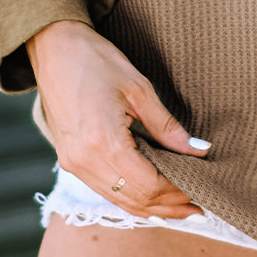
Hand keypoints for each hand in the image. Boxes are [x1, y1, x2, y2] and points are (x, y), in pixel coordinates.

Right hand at [26, 19, 209, 219]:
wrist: (54, 48)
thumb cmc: (96, 60)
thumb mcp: (138, 88)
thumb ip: (167, 126)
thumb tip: (198, 150)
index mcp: (103, 142)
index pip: (149, 185)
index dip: (178, 192)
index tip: (203, 189)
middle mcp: (85, 162)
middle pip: (134, 200)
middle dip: (169, 207)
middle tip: (200, 208)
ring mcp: (73, 164)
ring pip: (119, 201)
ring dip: (151, 208)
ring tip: (181, 207)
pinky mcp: (69, 161)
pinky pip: (105, 190)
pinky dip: (131, 197)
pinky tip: (151, 194)